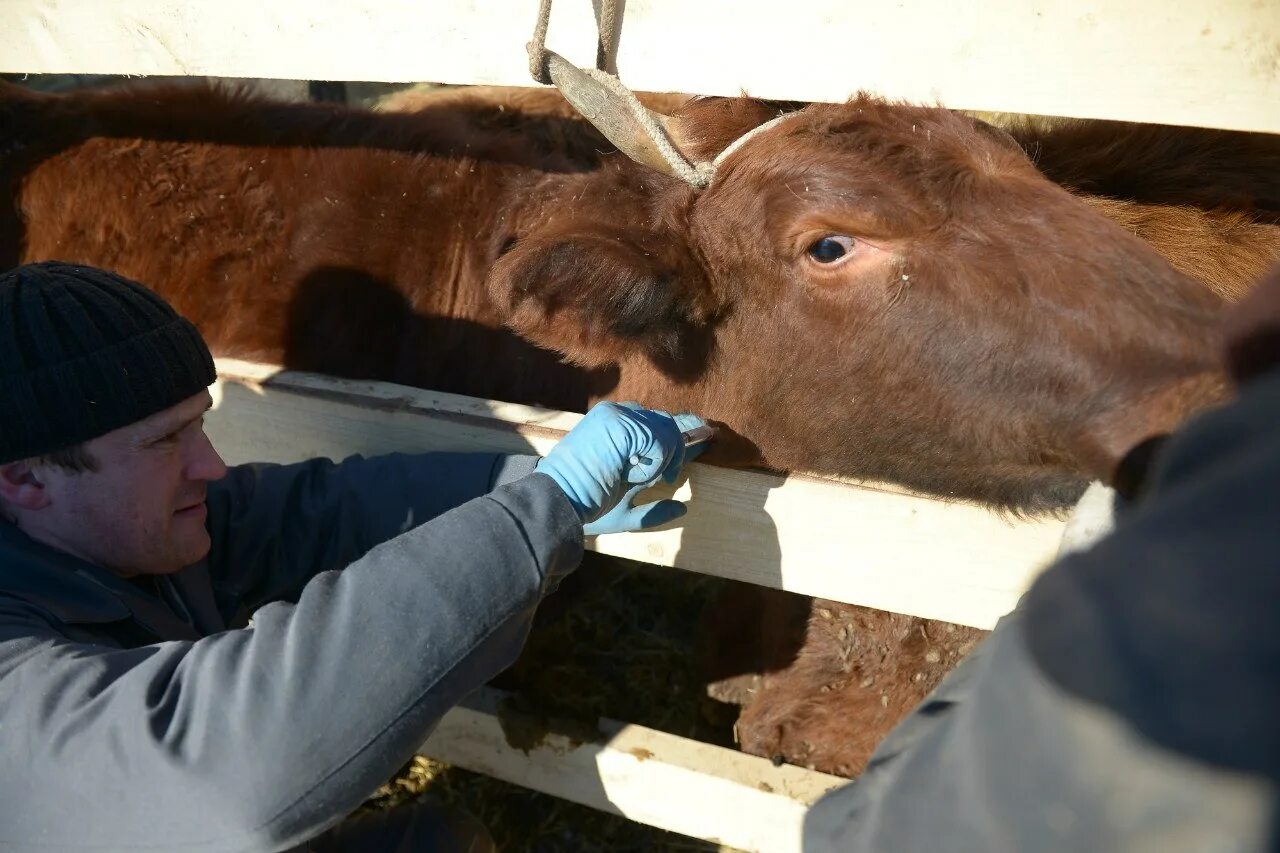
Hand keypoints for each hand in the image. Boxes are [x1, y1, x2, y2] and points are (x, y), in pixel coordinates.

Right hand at [535, 401, 707, 534]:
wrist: (557, 500)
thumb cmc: (585, 508)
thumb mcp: (625, 512)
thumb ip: (652, 511)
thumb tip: (683, 510)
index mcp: (617, 435)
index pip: (658, 426)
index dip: (680, 437)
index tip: (705, 441)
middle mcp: (618, 419)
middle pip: (665, 423)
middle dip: (674, 450)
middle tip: (665, 475)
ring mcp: (618, 418)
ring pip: (665, 430)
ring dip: (660, 458)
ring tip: (637, 476)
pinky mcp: (620, 423)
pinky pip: (658, 437)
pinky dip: (655, 458)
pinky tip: (635, 470)